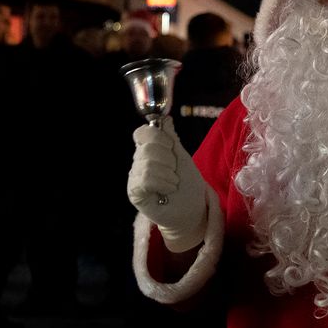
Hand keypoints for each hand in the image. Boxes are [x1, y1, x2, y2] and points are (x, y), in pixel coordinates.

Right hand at [128, 117, 207, 252]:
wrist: (192, 209)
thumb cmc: (187, 184)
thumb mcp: (182, 157)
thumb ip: (171, 139)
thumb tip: (166, 118)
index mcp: (148, 151)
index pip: (142, 133)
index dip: (158, 137)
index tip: (171, 147)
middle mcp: (138, 162)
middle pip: (148, 148)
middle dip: (168, 159)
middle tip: (174, 172)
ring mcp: (135, 177)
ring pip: (148, 164)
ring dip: (168, 174)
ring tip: (172, 183)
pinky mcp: (134, 192)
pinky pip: (145, 179)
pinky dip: (162, 183)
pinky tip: (167, 191)